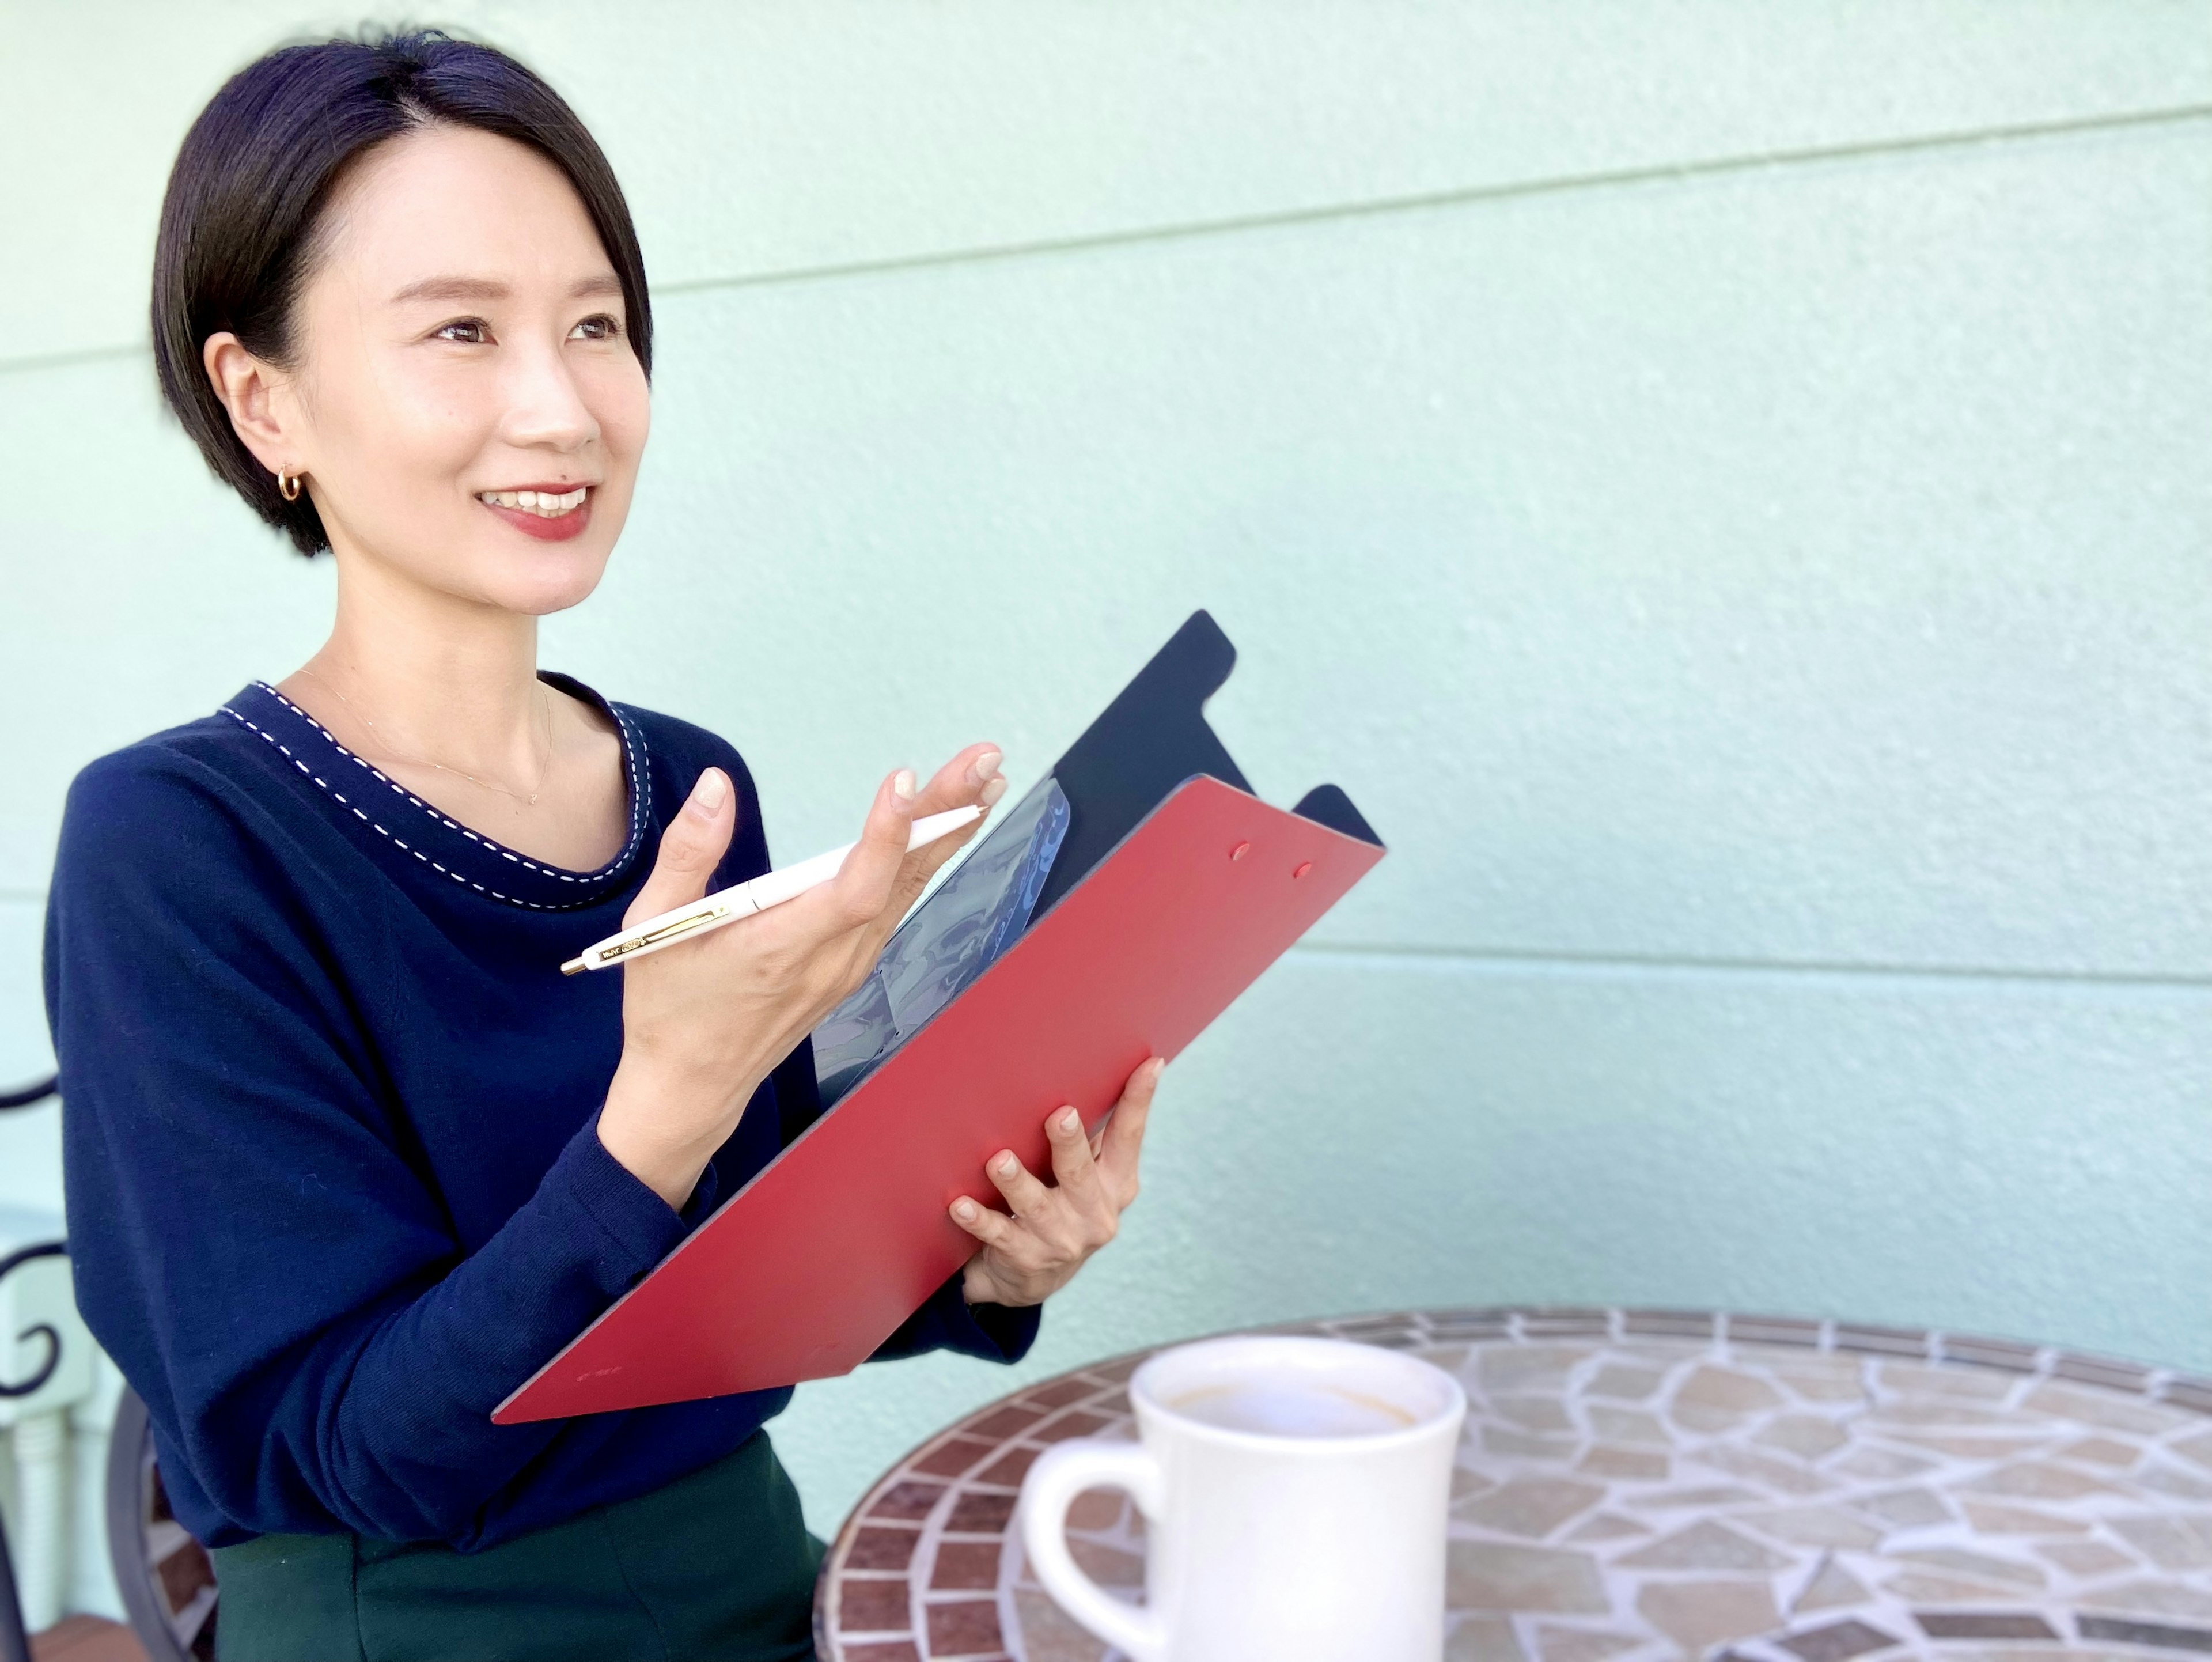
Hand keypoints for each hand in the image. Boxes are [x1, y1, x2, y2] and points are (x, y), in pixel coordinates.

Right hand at [599, 746, 1006, 1206]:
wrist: (692, 1086)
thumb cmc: (668, 1007)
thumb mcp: (655, 928)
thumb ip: (687, 853)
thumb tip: (716, 785)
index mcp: (780, 949)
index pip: (854, 891)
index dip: (885, 837)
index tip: (903, 780)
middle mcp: (830, 959)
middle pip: (900, 879)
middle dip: (946, 813)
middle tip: (985, 758)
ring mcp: (848, 965)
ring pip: (908, 888)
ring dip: (948, 830)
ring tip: (985, 775)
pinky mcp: (851, 965)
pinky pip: (898, 902)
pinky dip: (926, 858)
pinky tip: (949, 824)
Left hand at [949, 1058, 1161, 1306]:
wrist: (1033, 1278)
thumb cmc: (1062, 1207)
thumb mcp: (1088, 1178)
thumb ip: (1092, 1139)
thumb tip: (1089, 1070)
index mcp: (1116, 1183)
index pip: (1129, 1137)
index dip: (1139, 1101)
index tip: (1150, 1065)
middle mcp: (1095, 1213)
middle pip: (1080, 1173)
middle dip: (1069, 1144)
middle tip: (1061, 1115)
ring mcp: (1061, 1240)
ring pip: (1036, 1206)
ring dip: (1017, 1183)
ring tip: (1000, 1162)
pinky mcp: (1025, 1258)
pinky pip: (998, 1235)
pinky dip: (979, 1220)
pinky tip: (960, 1205)